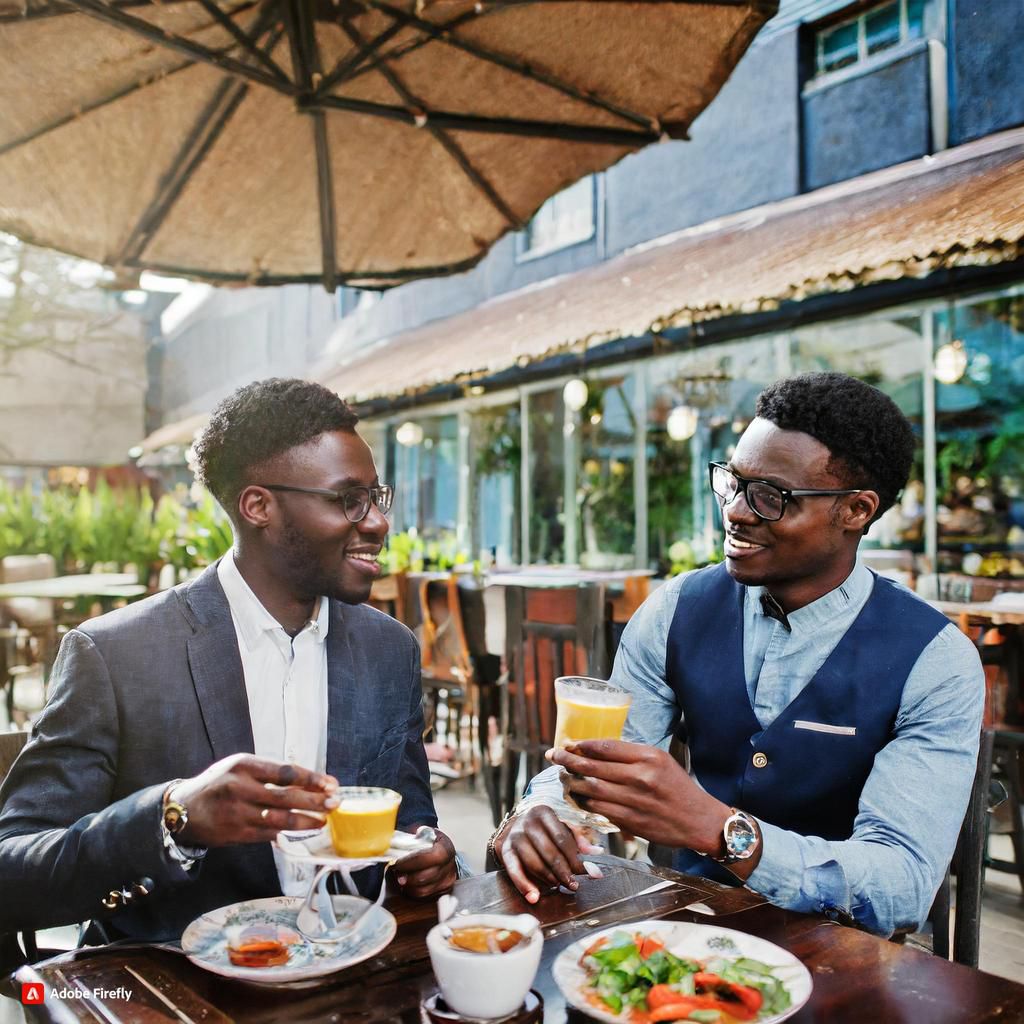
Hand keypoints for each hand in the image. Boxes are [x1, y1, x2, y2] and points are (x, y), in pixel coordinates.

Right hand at [170, 754, 338, 846]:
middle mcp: (241, 788)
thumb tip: (308, 781)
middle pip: (286, 797)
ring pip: (280, 819)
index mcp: (244, 765)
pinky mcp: (236, 834)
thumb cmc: (219, 783)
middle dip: (315, 801)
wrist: (182, 809)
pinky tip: (301, 831)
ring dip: (306, 821)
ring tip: (323, 820)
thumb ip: (268, 772)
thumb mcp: (239, 767)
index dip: (311, 779)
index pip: (285, 772)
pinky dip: (287, 832)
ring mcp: (238, 813)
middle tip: (335, 803)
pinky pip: (268, 834)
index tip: (331, 783)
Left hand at [392, 829, 457, 898]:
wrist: (446, 853)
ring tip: (400, 877)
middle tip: (395, 871)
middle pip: (423, 877)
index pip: (427, 858)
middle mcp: (449, 866)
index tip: (396, 863)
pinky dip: (413, 890)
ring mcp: (448, 880)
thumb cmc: (433, 843)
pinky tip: (408, 883)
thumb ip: (413, 837)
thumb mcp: (425, 833)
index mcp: (445, 849)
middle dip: (406, 875)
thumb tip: (396, 842)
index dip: (410, 862)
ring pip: (422, 889)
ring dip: (408, 885)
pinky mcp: (444, 891)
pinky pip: (424, 895)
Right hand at [493, 805, 602, 903]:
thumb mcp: (563, 825)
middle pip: (549, 852)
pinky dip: (523, 885)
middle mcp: (527, 822)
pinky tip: (534, 897)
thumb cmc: (546, 826)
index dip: (575, 858)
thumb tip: (597, 852)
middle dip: (563, 871)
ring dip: (548, 878)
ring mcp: (514, 836)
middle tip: (574, 885)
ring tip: (559, 886)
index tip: (588, 872)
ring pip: (534, 862)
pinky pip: (513, 870)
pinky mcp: (505, 850)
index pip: (562, 838)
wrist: (518, 822)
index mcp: (544, 812)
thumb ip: (579, 839)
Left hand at [548, 741, 728, 854]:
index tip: (568, 744)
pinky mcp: (632, 821)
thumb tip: (596, 750)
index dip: (581, 745)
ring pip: (592, 789)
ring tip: (562, 777)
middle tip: (553, 756)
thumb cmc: (677, 787)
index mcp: (648, 757)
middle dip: (568, 761)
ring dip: (572, 783)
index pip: (605, 747)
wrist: (699, 820)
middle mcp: (641, 777)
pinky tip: (577, 797)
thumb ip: (631, 755)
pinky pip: (600, 809)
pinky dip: (584, 802)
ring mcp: (635, 801)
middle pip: (593, 767)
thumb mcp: (660, 760)